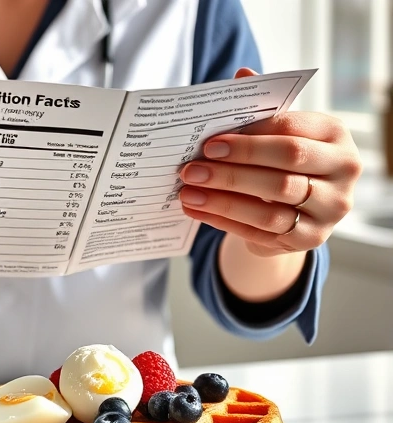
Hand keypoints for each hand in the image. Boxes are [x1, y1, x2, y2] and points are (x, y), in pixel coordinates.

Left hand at [178, 69, 362, 257]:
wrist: (300, 208)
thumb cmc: (283, 159)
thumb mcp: (277, 132)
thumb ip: (261, 108)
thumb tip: (242, 75)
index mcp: (334, 135)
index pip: (290, 131)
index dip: (248, 138)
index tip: (209, 143)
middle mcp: (342, 171)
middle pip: (284, 167)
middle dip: (233, 168)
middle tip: (192, 168)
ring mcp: (330, 208)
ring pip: (272, 204)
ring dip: (223, 199)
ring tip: (188, 192)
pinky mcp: (310, 238)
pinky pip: (262, 230)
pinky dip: (225, 220)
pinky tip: (196, 210)